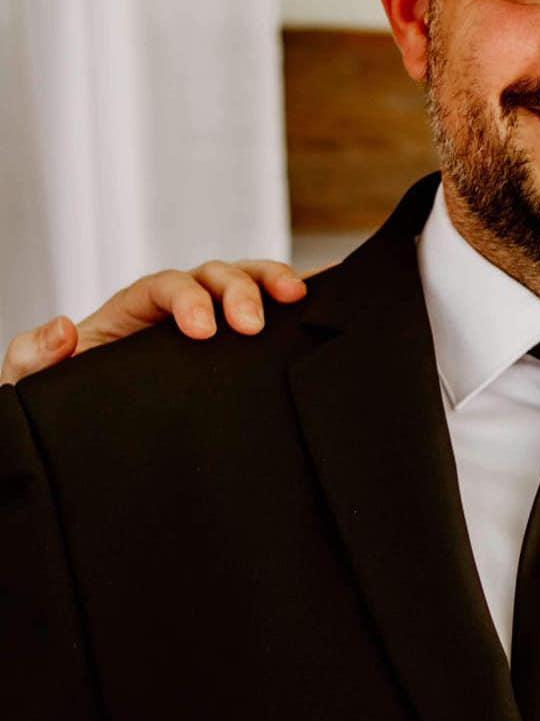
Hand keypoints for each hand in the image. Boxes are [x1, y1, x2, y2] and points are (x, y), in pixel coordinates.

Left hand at [1, 260, 304, 384]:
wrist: (93, 446)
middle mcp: (175, 311)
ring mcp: (210, 325)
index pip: (165, 286)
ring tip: (297, 297)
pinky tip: (325, 295)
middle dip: (238, 290)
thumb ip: (34, 355)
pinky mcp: (236, 352)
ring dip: (272, 282)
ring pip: (246, 282)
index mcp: (131, 315)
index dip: (188, 299)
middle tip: (252, 323)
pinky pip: (269, 316)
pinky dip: (298, 299)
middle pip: (214, 275)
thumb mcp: (35, 386)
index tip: (203, 330)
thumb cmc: (71, 410)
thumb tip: (62, 328)